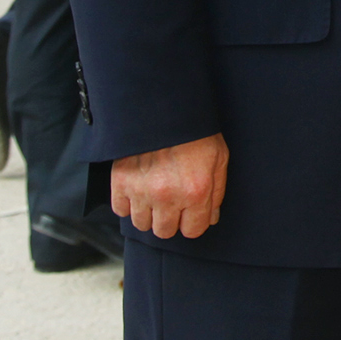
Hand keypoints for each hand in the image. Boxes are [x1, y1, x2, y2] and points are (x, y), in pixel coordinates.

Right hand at [112, 133, 227, 238]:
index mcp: (196, 192)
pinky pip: (121, 210)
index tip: (192, 213)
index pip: (193, 231)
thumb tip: (210, 218)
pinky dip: (129, 203)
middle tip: (173, 202)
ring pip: (142, 224)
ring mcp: (141, 191)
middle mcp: (167, 197)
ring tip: (156, 194)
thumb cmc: (197, 132)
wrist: (166, 109)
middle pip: (164, 231)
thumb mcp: (219, 158)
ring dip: (149, 213)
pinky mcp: (120, 183)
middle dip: (171, 220)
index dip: (193, 222)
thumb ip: (216, 192)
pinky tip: (140, 188)